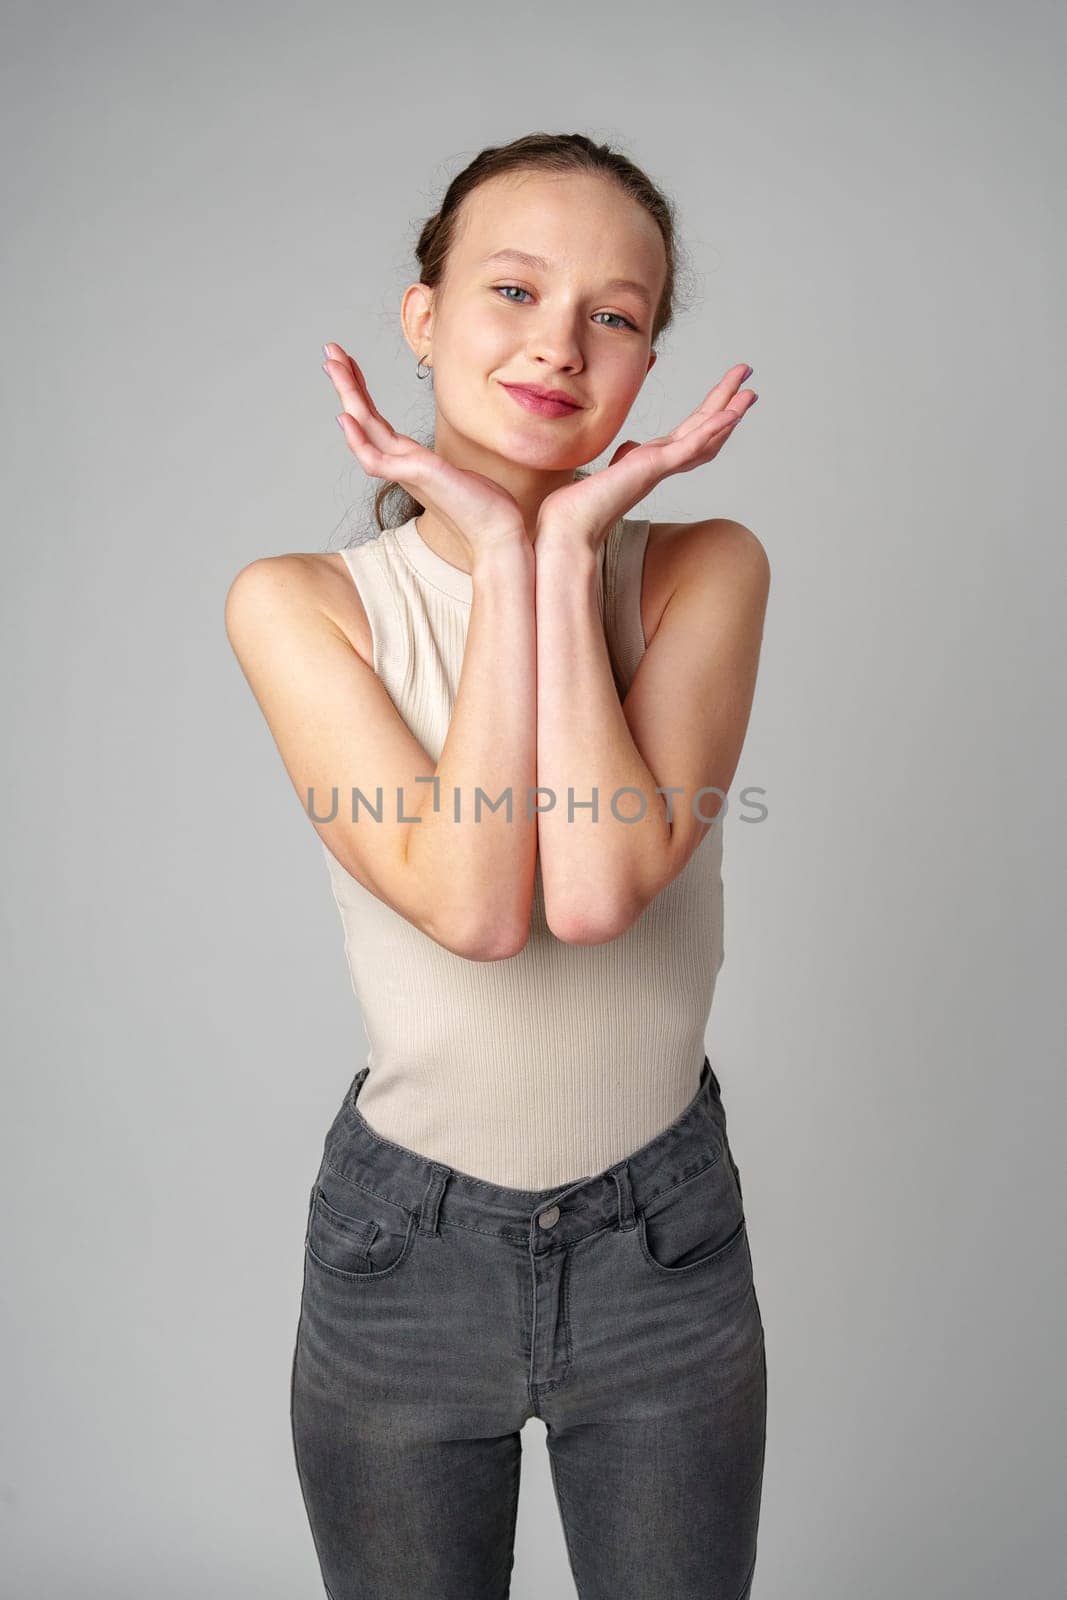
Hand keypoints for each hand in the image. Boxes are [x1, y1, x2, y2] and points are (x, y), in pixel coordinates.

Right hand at [323, 343, 528, 561]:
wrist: (498, 534)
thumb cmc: (488, 508)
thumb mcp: (467, 474)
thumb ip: (453, 466)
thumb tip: (463, 460)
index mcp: (412, 460)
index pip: (379, 421)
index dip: (363, 392)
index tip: (351, 364)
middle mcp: (403, 463)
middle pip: (365, 418)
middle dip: (347, 383)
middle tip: (329, 351)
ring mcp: (405, 471)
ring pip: (364, 430)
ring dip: (347, 396)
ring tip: (332, 365)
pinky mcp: (415, 478)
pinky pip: (376, 459)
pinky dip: (358, 440)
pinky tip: (347, 417)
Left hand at [535, 364, 758, 549]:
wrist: (571, 523)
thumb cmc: (586, 501)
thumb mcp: (614, 467)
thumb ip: (627, 456)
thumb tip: (631, 447)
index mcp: (656, 460)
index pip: (692, 431)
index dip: (712, 412)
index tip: (728, 392)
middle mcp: (665, 463)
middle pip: (706, 428)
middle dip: (728, 401)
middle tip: (748, 376)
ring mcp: (663, 466)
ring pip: (706, 436)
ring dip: (730, 412)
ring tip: (749, 391)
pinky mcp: (654, 467)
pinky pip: (690, 446)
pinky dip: (712, 429)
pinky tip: (730, 414)